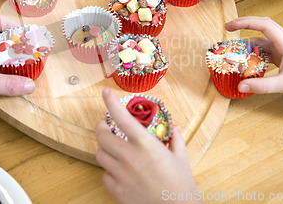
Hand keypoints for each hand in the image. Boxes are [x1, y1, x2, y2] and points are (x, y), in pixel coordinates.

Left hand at [96, 88, 199, 203]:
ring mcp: (121, 174)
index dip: (110, 102)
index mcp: (145, 144)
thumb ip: (176, 139)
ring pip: (100, 155)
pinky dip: (109, 171)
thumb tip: (175, 127)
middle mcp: (129, 157)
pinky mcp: (117, 190)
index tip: (105, 92)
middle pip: (102, 136)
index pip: (121, 117)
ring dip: (105, 149)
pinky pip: (105, 176)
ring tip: (113, 149)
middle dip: (101, 128)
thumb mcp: (181, 158)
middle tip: (106, 127)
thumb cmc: (181, 186)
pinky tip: (119, 171)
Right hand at [225, 16, 282, 100]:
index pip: (263, 25)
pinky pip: (268, 53)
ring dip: (249, 47)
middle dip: (244, 28)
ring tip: (235, 53)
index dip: (245, 22)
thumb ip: (261, 85)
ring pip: (263, 43)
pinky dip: (256, 57)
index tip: (229, 26)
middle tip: (228, 32)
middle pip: (262, 30)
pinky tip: (250, 65)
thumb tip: (240, 86)